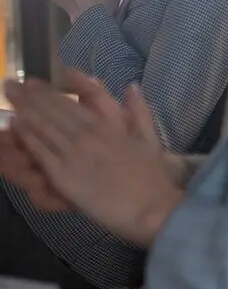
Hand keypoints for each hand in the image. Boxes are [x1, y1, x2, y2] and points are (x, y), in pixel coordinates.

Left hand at [2, 74, 181, 246]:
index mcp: (108, 126)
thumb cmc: (152, 176)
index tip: (32, 81)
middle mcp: (89, 135)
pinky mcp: (65, 177)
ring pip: (45, 128)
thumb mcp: (150, 138)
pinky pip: (42, 153)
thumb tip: (131, 86)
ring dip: (25, 111)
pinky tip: (16, 126)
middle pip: (54, 112)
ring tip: (10, 98)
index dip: (49, 92)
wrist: (152, 207)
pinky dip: (28, 138)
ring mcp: (75, 155)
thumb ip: (139, 111)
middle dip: (30, 97)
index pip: (72, 105)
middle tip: (11, 84)